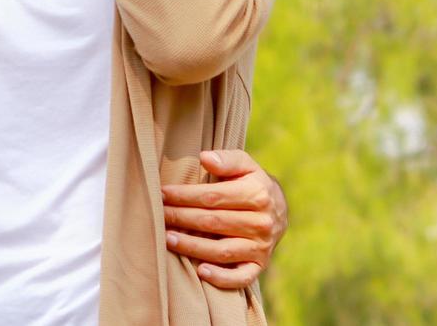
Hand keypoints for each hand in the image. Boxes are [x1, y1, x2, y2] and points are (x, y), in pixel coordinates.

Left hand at [161, 150, 288, 289]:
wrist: (279, 209)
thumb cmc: (251, 182)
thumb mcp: (245, 164)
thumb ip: (227, 159)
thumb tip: (205, 158)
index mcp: (257, 195)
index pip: (213, 197)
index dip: (184, 195)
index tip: (161, 193)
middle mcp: (261, 223)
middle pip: (213, 222)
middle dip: (181, 218)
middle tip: (157, 216)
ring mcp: (261, 247)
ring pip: (222, 250)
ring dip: (192, 247)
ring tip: (167, 240)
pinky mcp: (260, 265)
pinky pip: (242, 277)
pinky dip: (222, 278)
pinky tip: (200, 272)